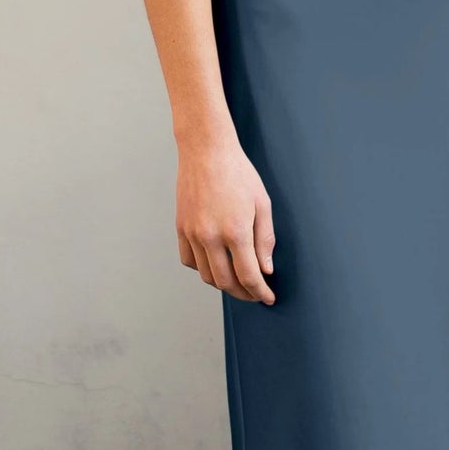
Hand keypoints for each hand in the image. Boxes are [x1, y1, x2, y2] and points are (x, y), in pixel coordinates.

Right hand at [176, 134, 276, 302]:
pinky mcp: (181, 228)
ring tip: (237, 281)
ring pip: (206, 275)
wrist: (206, 151)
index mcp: (235, 230)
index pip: (248, 276)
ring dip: (223, 284)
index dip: (260, 292)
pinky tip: (215, 264)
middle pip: (225, 282)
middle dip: (243, 293)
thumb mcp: (262, 204)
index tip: (268, 298)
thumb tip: (266, 269)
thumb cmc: (238, 173)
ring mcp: (192, 233)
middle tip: (255, 293)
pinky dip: (203, 269)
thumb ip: (265, 240)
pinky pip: (189, 260)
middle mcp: (210, 236)